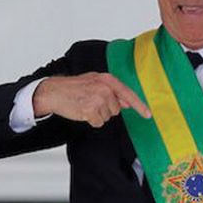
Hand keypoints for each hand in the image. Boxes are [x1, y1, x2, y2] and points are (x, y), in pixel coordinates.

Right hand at [33, 73, 150, 127]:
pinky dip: (91, 120)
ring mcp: (98, 99)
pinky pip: (98, 122)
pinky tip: (82, 111)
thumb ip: (112, 91)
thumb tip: (127, 103)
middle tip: (91, 101)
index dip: (140, 106)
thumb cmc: (73, 87)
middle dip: (106, 109)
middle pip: (116, 109)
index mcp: (107, 79)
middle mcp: (105, 88)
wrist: (54, 91)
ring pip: (107, 117)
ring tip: (85, 105)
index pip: (128, 94)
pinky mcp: (90, 110)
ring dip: (97, 114)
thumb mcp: (94, 81)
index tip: (148, 114)